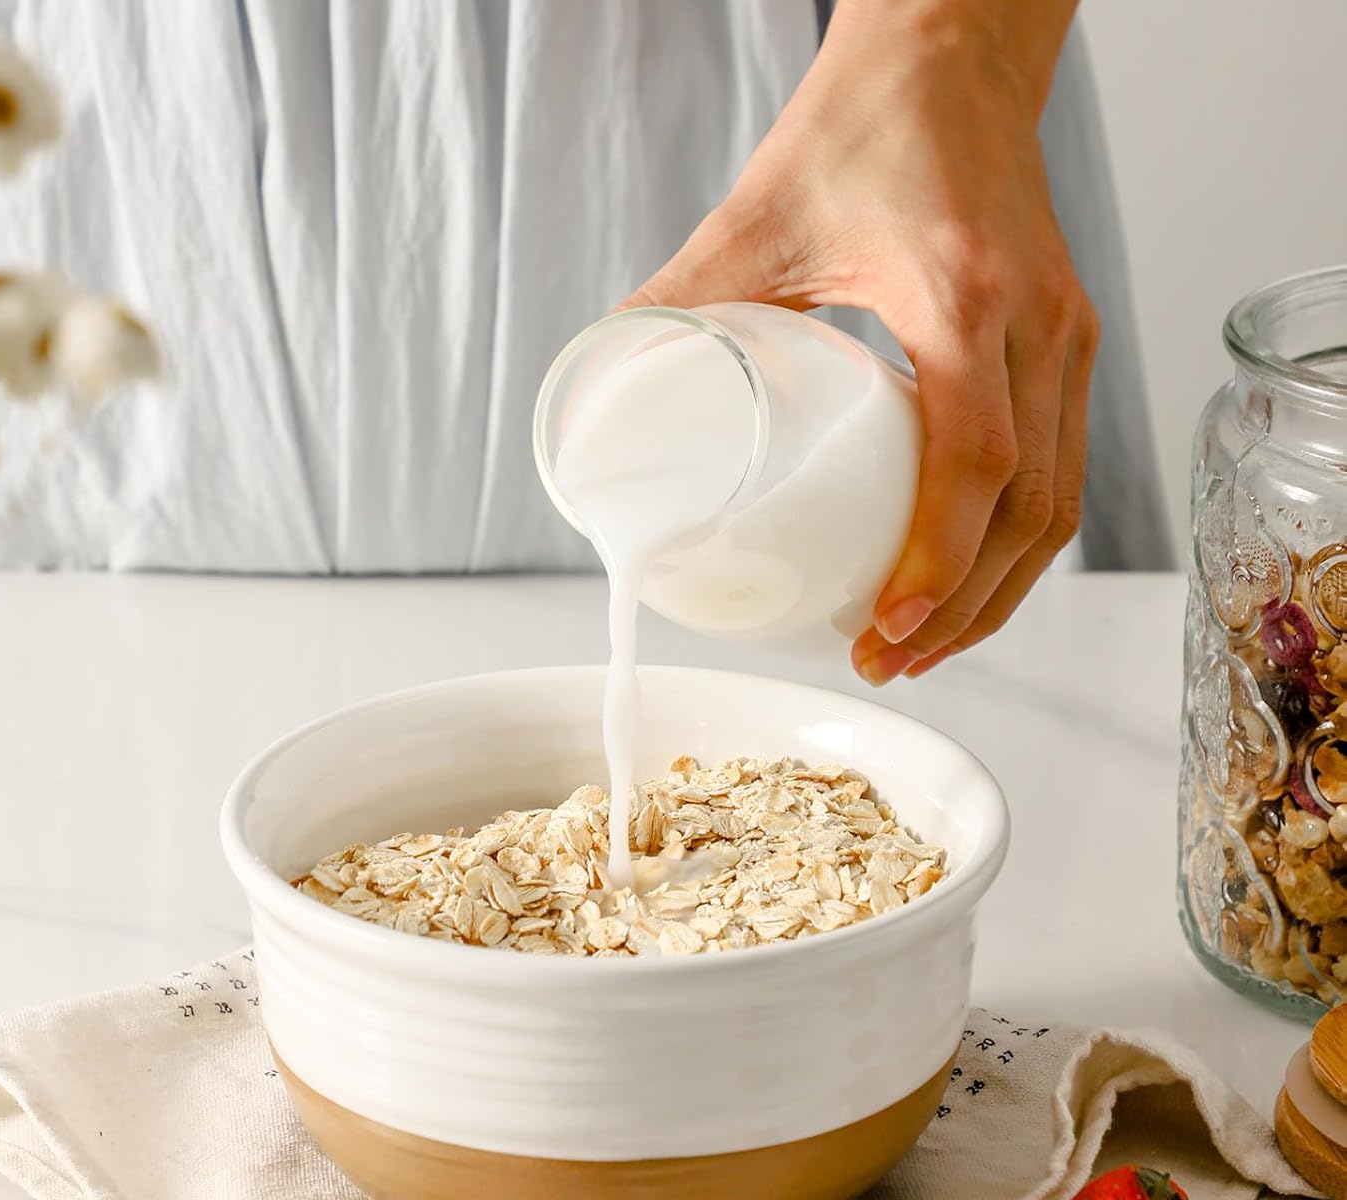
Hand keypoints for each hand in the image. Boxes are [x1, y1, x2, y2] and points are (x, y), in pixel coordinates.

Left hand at [619, 0, 1094, 681]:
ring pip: (1062, 503)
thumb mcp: (751, 221)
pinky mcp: (1071, 343)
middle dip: (964, 609)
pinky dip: (1017, 544)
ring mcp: (1069, 336)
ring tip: (922, 646)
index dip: (937, 563)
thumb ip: (675, 308)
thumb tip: (605, 400)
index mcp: (966, 298)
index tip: (885, 629)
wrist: (952, 51)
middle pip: (1032, 510)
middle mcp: (1041, 325)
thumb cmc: (860, 126)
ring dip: (997, 593)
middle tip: (884, 661)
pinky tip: (967, 582)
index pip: (977, 462)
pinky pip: (1066, 469)